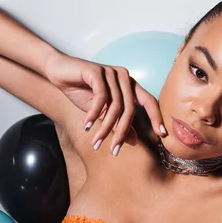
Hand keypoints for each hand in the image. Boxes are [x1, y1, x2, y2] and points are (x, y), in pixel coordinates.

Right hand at [42, 52, 166, 154]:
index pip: (148, 101)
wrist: (59, 73)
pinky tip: (87, 126)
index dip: (156, 117)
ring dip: (105, 127)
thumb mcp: (102, 112)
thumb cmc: (82, 91)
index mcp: (130, 85)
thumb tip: (134, 141)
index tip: (162, 134)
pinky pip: (101, 97)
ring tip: (96, 142)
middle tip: (113, 151)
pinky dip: (94, 114)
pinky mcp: (97, 71)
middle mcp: (124, 77)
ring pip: (115, 105)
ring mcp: (111, 72)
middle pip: (130, 109)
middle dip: (122, 132)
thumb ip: (118, 123)